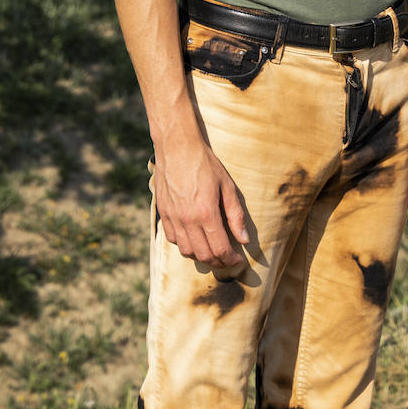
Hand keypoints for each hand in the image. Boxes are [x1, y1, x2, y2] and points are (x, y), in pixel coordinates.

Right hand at [153, 136, 249, 268]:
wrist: (177, 146)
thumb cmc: (205, 163)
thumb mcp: (227, 185)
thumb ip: (235, 215)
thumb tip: (244, 239)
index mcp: (206, 212)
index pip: (220, 249)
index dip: (230, 259)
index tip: (237, 260)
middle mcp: (188, 219)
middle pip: (204, 255)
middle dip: (218, 262)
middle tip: (226, 258)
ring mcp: (173, 217)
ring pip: (186, 251)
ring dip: (201, 256)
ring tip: (211, 250)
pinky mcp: (163, 213)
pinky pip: (173, 239)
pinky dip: (184, 245)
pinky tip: (194, 238)